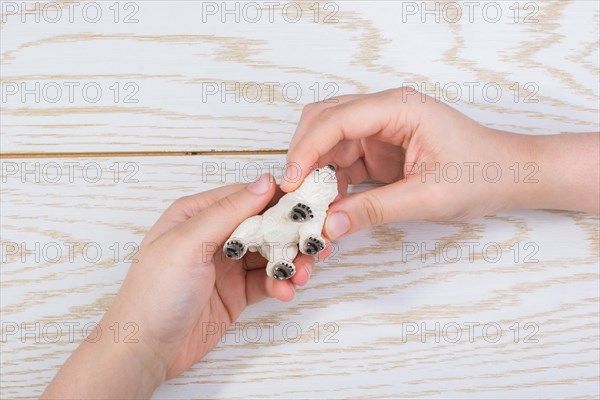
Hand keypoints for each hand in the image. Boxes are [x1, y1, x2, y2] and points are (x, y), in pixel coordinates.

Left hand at [43, 173, 315, 398]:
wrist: (145, 349)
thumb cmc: (155, 292)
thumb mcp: (188, 242)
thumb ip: (228, 211)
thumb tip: (264, 182)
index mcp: (197, 214)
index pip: (246, 197)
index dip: (277, 200)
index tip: (306, 207)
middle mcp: (214, 236)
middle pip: (263, 225)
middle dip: (291, 234)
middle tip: (315, 243)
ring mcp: (226, 265)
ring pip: (270, 254)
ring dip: (290, 261)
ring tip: (302, 273)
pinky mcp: (235, 293)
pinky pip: (266, 281)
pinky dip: (280, 284)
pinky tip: (285, 291)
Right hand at [282, 88, 598, 238]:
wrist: (511, 175)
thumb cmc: (482, 173)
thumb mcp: (428, 196)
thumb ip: (375, 209)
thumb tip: (328, 226)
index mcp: (399, 108)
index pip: (338, 119)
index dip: (307, 149)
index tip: (290, 183)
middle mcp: (384, 112)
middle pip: (324, 122)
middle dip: (302, 155)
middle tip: (290, 194)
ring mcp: (380, 131)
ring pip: (327, 143)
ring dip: (312, 172)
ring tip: (303, 205)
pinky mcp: (378, 151)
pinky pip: (341, 162)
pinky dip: (328, 183)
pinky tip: (324, 206)